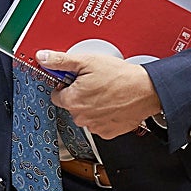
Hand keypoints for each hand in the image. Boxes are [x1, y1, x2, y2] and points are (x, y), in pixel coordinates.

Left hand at [40, 49, 161, 138]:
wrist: (147, 90)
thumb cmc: (120, 76)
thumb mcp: (87, 61)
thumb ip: (61, 61)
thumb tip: (43, 57)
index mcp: (72, 100)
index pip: (56, 95)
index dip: (66, 85)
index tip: (76, 80)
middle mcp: (81, 116)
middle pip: (71, 105)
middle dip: (79, 95)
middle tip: (94, 84)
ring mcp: (95, 126)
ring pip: (85, 115)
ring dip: (91, 105)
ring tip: (106, 93)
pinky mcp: (109, 132)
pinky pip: (99, 123)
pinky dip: (103, 115)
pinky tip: (112, 103)